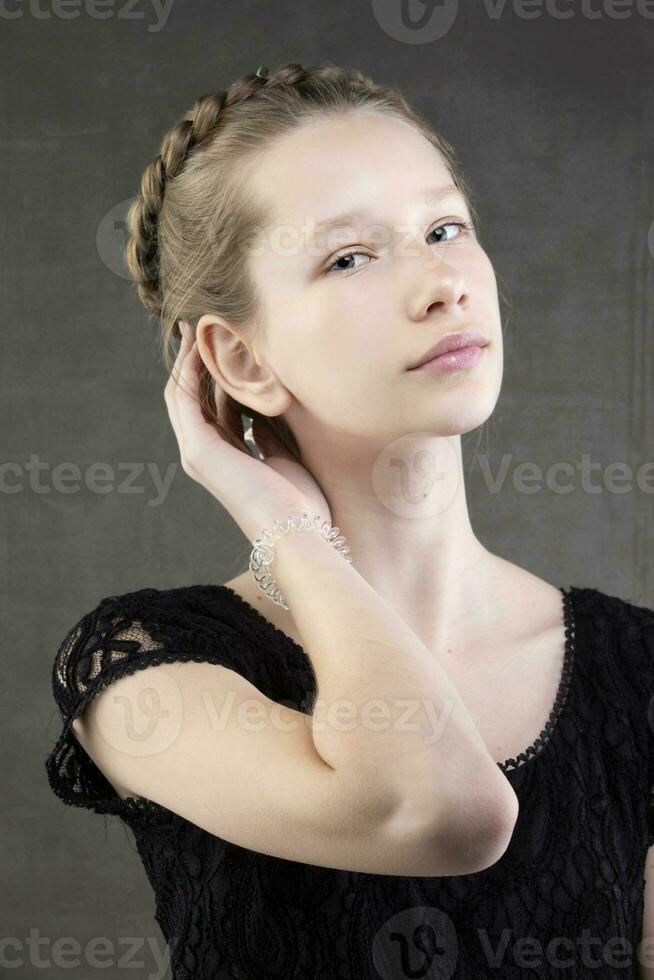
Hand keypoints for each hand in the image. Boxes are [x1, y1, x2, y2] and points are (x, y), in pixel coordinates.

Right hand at [164, 322, 332, 542]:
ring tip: (200, 324)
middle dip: (197, 360)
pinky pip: (186, 399)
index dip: (218, 374)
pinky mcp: (198, 450)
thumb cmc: (303, 505)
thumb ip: (269, 433)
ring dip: (190, 358)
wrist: (300, 533)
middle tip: (205, 323)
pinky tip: (200, 344)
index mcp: (228, 458)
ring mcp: (198, 453)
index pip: (215, 407)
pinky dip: (190, 370)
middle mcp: (207, 454)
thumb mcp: (285, 456)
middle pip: (194, 397)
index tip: (229, 342)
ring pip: (184, 394)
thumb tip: (264, 409)